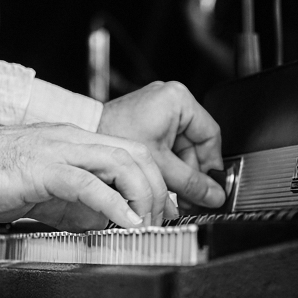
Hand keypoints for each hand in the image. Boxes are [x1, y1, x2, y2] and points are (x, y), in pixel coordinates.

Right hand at [0, 123, 172, 228]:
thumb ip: (77, 202)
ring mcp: (58, 151)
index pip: (131, 151)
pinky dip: (113, 203)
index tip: (162, 211)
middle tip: (159, 221)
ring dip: (142, 196)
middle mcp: (72, 140)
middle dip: (157, 189)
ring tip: (145, 224)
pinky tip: (124, 222)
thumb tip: (105, 221)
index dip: (155, 182)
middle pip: (136, 153)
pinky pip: (88, 183)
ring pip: (120, 162)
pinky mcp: (43, 169)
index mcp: (74, 141)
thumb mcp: (46, 190)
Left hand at [98, 81, 225, 211]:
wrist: (82, 139)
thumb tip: (215, 195)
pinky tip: (161, 186)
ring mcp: (158, 110)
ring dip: (178, 175)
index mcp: (178, 100)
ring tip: (173, 197)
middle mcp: (170, 100)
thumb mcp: (160, 166)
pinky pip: (167, 147)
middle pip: (195, 146)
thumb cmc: (113, 138)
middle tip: (189, 198)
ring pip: (181, 150)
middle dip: (191, 175)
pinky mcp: (147, 121)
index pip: (210, 136)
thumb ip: (190, 182)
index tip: (208, 186)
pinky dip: (166, 167)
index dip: (210, 165)